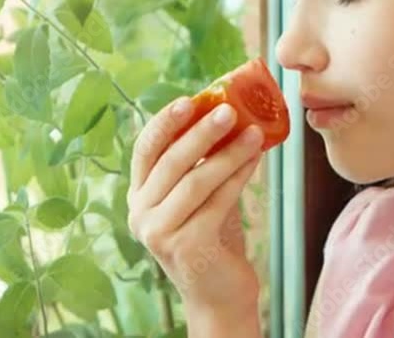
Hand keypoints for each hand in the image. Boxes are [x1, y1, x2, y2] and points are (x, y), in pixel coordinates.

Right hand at [127, 96, 264, 313]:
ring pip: (196, 181)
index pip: (145, 150)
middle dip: (201, 132)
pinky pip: (217, 202)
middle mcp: (140, 214)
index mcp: (138, 196)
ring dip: (228, 153)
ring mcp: (160, 233)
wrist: (218, 293)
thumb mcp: (199, 195)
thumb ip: (201, 162)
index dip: (164, 122)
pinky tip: (255, 159)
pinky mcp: (187, 247)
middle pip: (170, 162)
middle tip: (229, 110)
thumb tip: (228, 112)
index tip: (189, 100)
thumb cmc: (211, 236)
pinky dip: (238, 177)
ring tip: (255, 132)